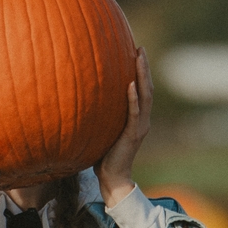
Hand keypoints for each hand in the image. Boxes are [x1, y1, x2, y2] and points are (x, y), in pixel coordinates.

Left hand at [97, 47, 152, 203]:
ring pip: (144, 96)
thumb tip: (82, 100)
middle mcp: (142, 119)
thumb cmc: (103, 156)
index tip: (136, 52)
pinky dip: (133, 98)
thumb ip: (100, 116)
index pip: (141, 89)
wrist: (112, 178)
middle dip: (144, 67)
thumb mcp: (102, 130)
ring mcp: (139, 126)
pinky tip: (130, 84)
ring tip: (139, 58)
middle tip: (140, 48)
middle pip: (146, 88)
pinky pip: (134, 113)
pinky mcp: (133, 135)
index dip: (140, 71)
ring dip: (142, 76)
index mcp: (136, 118)